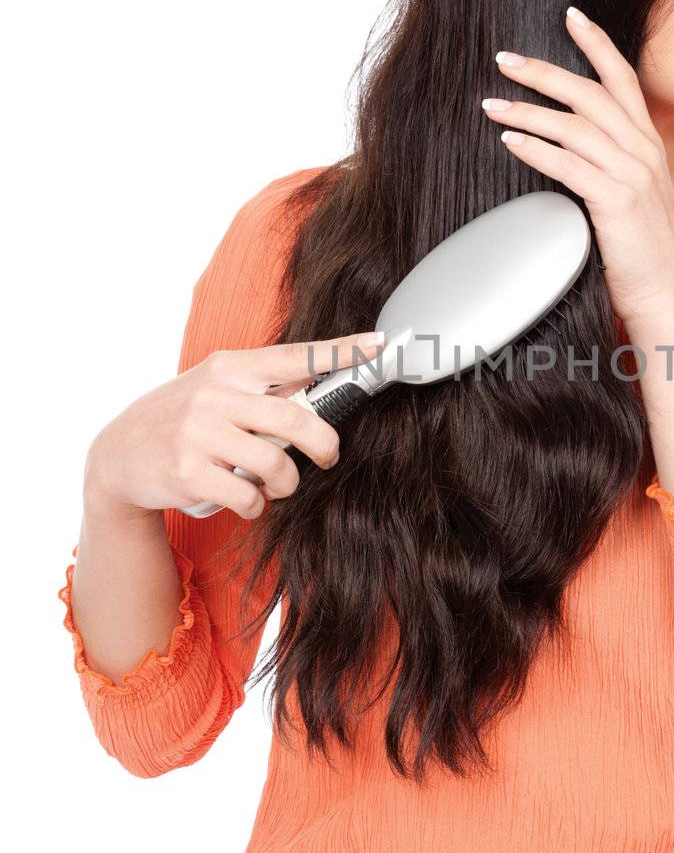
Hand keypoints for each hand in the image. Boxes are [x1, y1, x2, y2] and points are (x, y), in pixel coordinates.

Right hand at [83, 333, 384, 522]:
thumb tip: (322, 386)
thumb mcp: (215, 388)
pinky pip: (248, 496)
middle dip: (325, 444)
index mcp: (230, 367)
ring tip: (277, 484)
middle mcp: (215, 394)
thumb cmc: (180, 418)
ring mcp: (199, 433)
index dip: (339, 353)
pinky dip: (257, 504)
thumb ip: (261, 387)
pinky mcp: (188, 471)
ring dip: (287, 483)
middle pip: (296, 417)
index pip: (294, 355)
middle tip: (329, 457)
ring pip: (276, 463)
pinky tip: (247, 499)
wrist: (117, 454)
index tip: (376, 348)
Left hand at [482, 6, 673, 326]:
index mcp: (649, 146)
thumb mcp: (635, 197)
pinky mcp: (616, 201)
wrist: (666, 296)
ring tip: (491, 104)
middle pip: (590, 93)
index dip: (597, 44)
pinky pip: (569, 165)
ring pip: (574, 126)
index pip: (623, 80)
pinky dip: (536, 148)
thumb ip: (612, 166)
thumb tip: (573, 146)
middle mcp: (644, 152)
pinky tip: (510, 140)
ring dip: (527, 111)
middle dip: (544, 71)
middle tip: (504, 58)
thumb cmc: (644, 253)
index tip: (571, 16)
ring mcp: (633, 175)